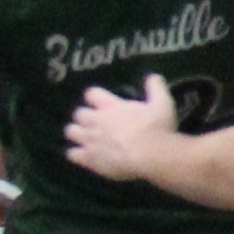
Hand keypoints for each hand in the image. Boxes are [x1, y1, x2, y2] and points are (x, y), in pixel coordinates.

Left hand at [61, 72, 193, 186]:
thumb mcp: (162, 104)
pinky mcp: (89, 158)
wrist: (150, 155)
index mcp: (110, 106)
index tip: (100, 101)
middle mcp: (95, 120)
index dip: (94, 96)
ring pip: (71, 132)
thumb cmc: (157, 128)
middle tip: (94, 122)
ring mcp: (90, 140)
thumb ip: (155, 89)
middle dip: (84, 116)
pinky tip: (86, 155)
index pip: (91, 94)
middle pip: (78, 113)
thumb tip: (152, 75)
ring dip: (77, 133)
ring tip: (86, 137)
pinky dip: (77, 154)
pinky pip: (72, 154)